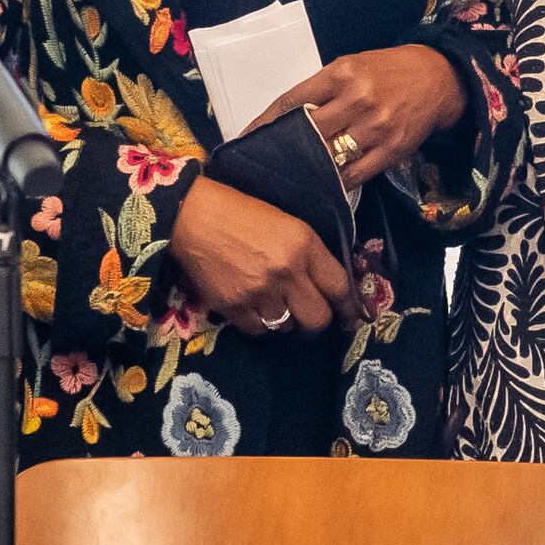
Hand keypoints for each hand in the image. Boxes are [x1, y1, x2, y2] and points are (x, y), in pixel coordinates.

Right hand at [164, 180, 351, 335]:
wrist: (193, 216)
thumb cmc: (242, 214)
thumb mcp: (288, 224)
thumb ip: (310, 255)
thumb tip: (328, 287)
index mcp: (304, 244)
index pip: (340, 286)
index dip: (348, 307)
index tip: (350, 317)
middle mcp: (286, 271)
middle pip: (318, 318)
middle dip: (317, 320)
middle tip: (309, 314)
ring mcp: (259, 291)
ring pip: (288, 326)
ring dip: (285, 319)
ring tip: (273, 302)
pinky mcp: (233, 306)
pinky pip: (258, 330)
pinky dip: (259, 323)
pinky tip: (252, 305)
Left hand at [264, 44, 465, 187]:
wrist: (437, 78)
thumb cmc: (387, 71)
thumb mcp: (351, 66)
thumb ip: (321, 89)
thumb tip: (287, 118)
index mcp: (341, 74)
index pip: (291, 101)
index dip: (265, 122)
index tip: (248, 138)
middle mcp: (357, 99)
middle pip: (307, 132)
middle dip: (284, 149)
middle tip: (264, 163)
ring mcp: (376, 127)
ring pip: (329, 156)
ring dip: (309, 168)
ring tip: (291, 177)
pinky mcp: (392, 150)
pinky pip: (354, 173)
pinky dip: (336, 181)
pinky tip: (324, 184)